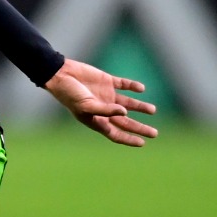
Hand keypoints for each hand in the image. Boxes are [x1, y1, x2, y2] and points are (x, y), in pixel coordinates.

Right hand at [43, 58, 158, 146]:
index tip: (142, 143)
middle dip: (140, 128)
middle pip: (126, 122)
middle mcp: (104, 109)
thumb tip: (125, 112)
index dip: (129, 139)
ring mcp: (106, 95)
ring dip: (140, 107)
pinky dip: (133, 86)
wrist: (61, 74)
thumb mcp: (87, 106)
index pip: (116, 133)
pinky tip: (141, 89)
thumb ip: (106, 110)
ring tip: (152, 110)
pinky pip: (123, 85)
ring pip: (128, 104)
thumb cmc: (70, 94)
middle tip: (154, 134)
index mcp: (97, 119)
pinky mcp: (107, 82)